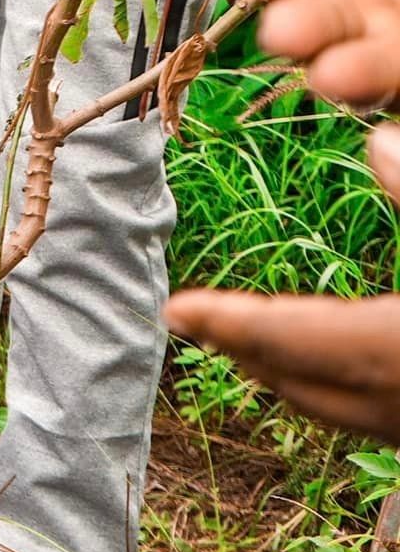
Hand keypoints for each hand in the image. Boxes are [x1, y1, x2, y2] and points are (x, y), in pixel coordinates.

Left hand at [167, 125, 399, 439]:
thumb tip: (379, 140)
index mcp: (390, 352)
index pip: (288, 335)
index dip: (226, 320)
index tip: (173, 307)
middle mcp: (392, 404)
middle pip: (292, 374)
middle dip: (237, 343)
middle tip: (184, 316)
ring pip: (321, 401)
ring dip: (273, 365)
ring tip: (231, 334)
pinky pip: (356, 412)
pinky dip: (318, 382)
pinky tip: (317, 360)